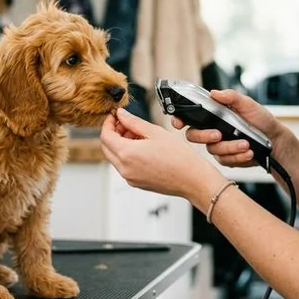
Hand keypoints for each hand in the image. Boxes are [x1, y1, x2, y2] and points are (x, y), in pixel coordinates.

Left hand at [100, 108, 218, 198]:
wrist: (193, 180)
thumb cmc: (179, 157)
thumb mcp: (155, 132)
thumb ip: (133, 122)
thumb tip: (121, 114)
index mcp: (127, 154)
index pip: (105, 136)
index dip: (108, 123)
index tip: (115, 116)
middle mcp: (124, 169)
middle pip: (106, 147)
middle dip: (113, 133)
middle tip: (126, 123)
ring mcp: (129, 178)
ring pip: (115, 157)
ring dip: (120, 143)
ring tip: (138, 134)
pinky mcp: (136, 183)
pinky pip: (124, 166)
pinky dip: (127, 154)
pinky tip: (142, 147)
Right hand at [171, 89, 285, 168]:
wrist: (274, 139)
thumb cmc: (260, 120)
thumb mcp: (248, 104)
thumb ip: (231, 97)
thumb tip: (214, 93)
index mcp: (212, 115)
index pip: (188, 117)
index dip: (178, 119)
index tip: (178, 123)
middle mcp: (211, 130)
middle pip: (193, 136)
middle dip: (204, 136)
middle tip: (219, 134)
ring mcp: (217, 145)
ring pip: (213, 150)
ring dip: (230, 147)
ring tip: (246, 144)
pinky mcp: (226, 158)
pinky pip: (224, 160)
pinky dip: (237, 156)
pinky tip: (249, 152)